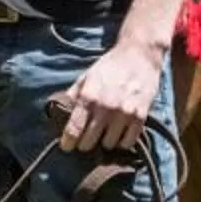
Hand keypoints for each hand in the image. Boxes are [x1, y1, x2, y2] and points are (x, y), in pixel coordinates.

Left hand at [56, 39, 165, 154]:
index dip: (68, 142)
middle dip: (85, 143)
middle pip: (89, 142)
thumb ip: (73, 96)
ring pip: (109, 144)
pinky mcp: (141, 116)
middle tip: (87, 138)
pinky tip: (120, 132)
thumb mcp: (86, 77)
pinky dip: (122, 141)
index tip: (67, 146)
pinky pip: (128, 142)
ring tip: (106, 132)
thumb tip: (59, 113)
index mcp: (89, 96)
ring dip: (105, 141)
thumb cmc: (110, 66)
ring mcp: (124, 112)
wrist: (139, 54)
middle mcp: (106, 106)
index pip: (73, 129)